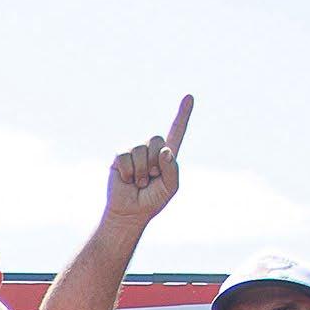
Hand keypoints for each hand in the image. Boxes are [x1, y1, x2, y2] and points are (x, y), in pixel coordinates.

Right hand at [103, 95, 192, 227]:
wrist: (130, 212)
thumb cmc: (152, 201)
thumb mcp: (170, 188)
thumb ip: (172, 170)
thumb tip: (165, 151)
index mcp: (167, 156)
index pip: (176, 132)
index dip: (183, 116)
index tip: (189, 97)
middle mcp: (151, 149)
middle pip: (157, 140)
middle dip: (155, 162)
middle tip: (151, 178)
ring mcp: (135, 151)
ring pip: (141, 150)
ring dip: (141, 171)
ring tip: (139, 182)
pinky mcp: (120, 156)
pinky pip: (125, 157)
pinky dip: (128, 172)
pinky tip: (127, 180)